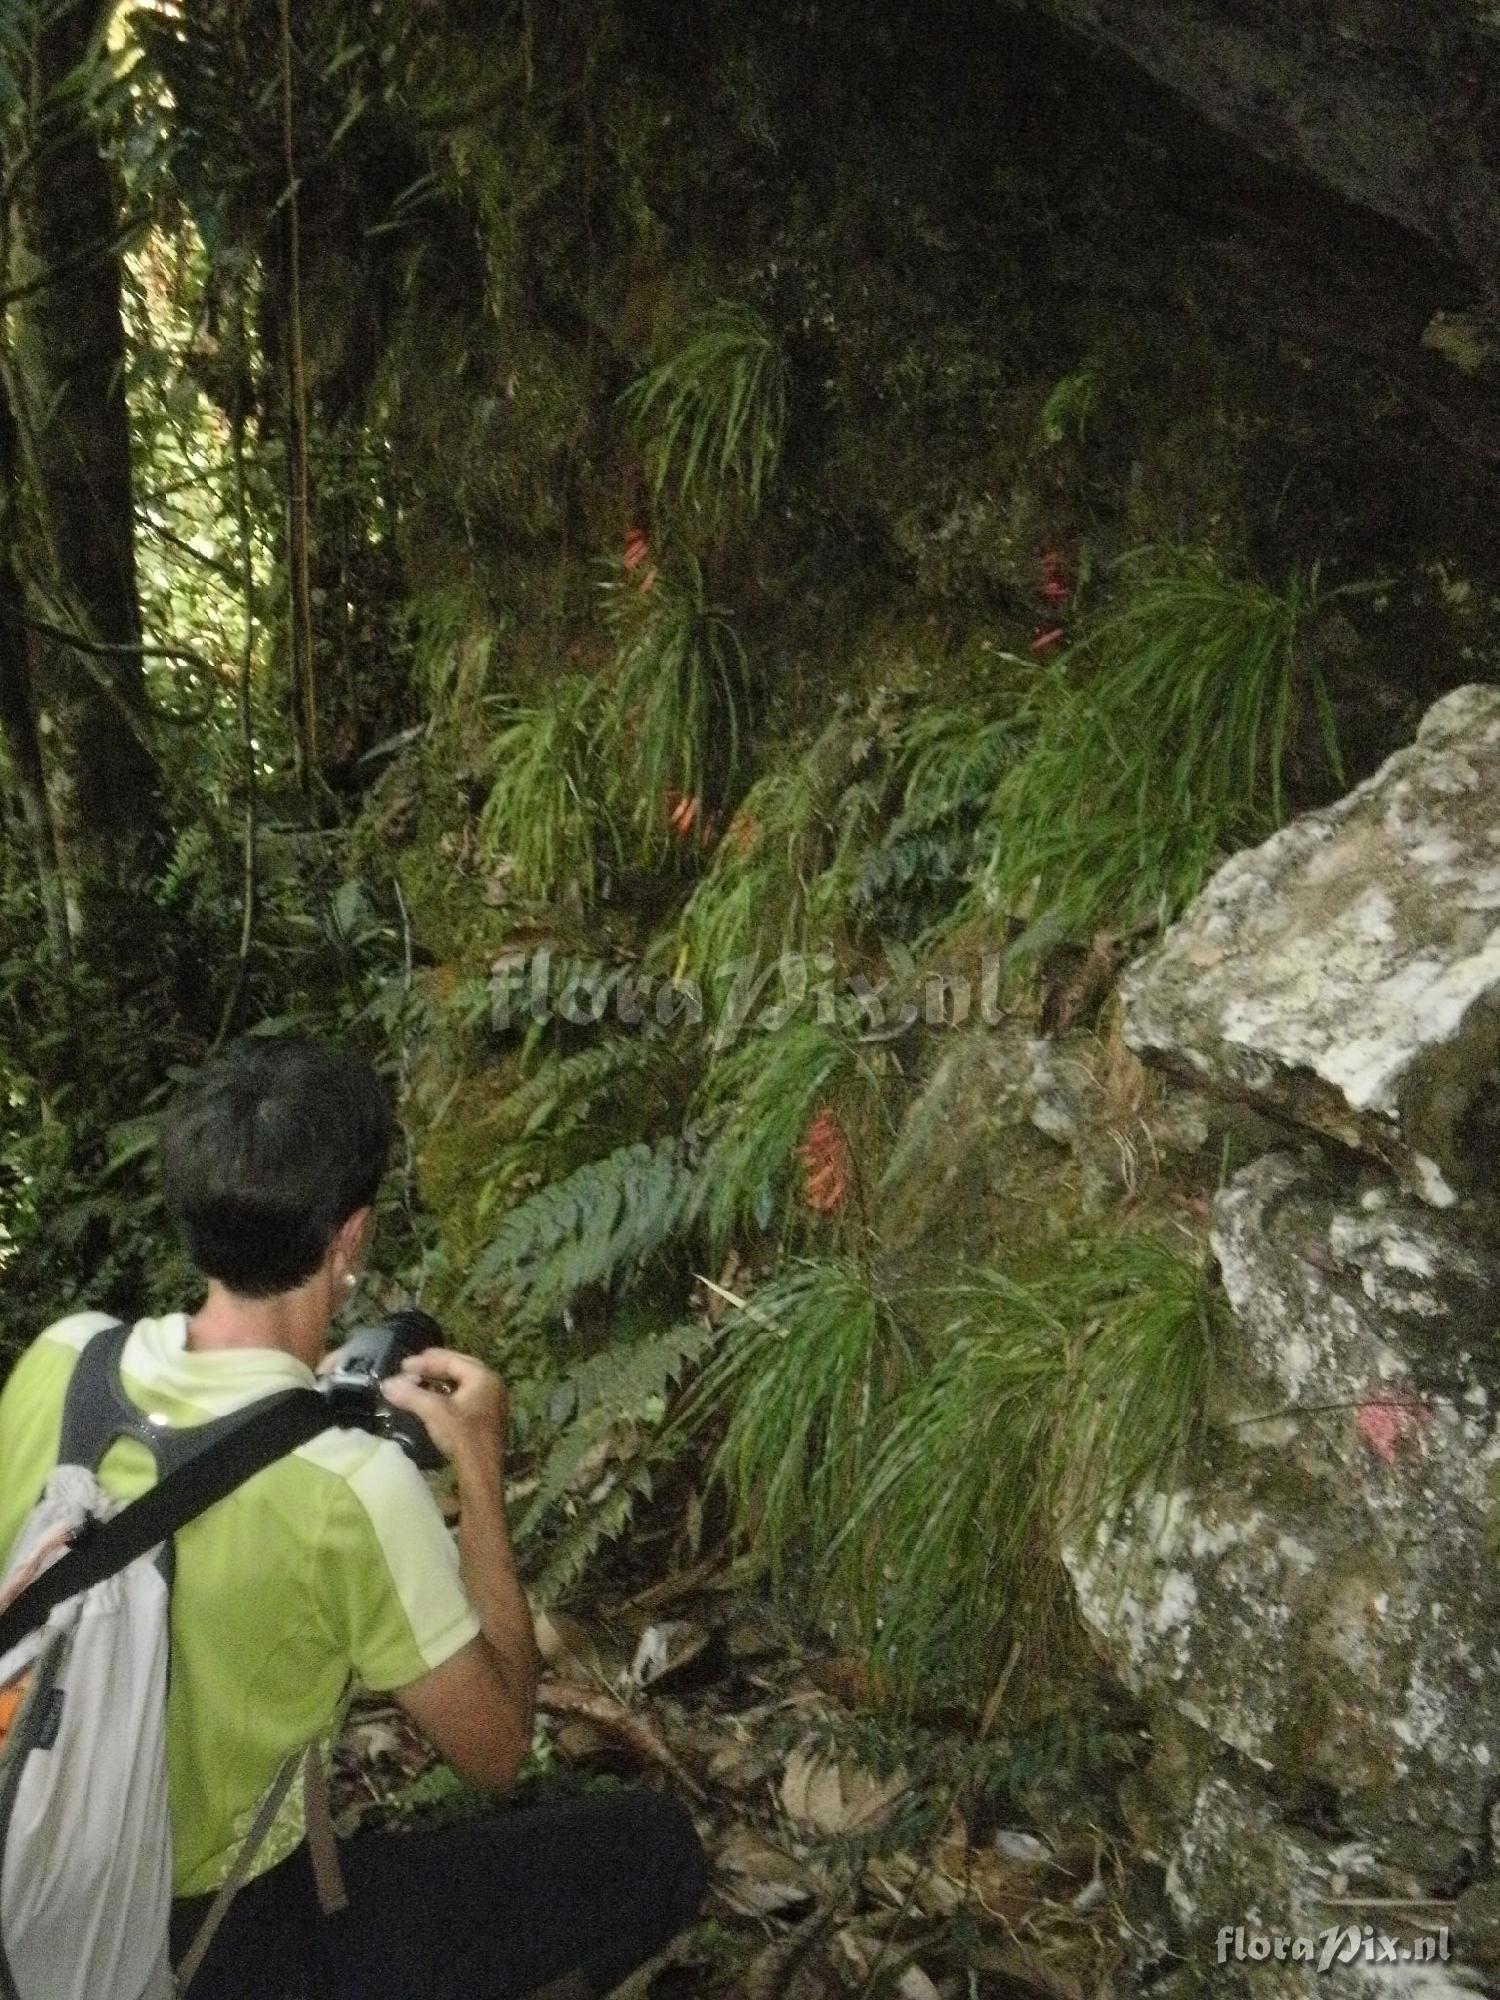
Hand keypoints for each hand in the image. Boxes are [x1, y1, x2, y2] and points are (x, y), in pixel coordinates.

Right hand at [381, 1348, 507, 1475]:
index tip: (403, 1365)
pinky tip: (433, 1400)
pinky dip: (448, 1394)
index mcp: (483, 1377)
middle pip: (459, 1368)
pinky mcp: (488, 1417)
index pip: (451, 1360)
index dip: (425, 1362)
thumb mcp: (433, 1411)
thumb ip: (410, 1394)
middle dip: (434, 1367)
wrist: (481, 1471)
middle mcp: (492, 1384)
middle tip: (411, 1367)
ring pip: (462, 1383)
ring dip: (440, 1381)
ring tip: (419, 1381)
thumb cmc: (462, 1436)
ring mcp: (492, 1401)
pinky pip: (465, 1397)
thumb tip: (386, 1384)